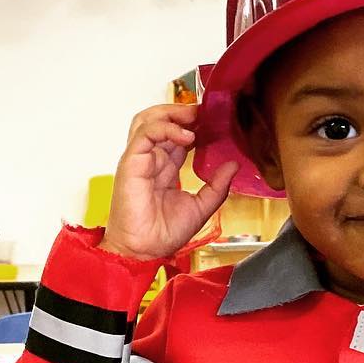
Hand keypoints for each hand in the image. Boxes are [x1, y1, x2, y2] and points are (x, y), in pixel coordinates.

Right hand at [103, 103, 238, 260]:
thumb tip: (232, 166)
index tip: (215, 122)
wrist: (144, 251)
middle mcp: (151, 159)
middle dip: (183, 111)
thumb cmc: (162, 234)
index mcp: (164, 167)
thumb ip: (216, 186)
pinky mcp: (131, 161)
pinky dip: (167, 128)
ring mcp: (139, 158)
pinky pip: (146, 133)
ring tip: (194, 116)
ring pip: (148, 119)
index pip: (177, 134)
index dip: (195, 124)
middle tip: (205, 113)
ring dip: (171, 112)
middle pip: (161, 120)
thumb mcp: (200, 207)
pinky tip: (186, 136)